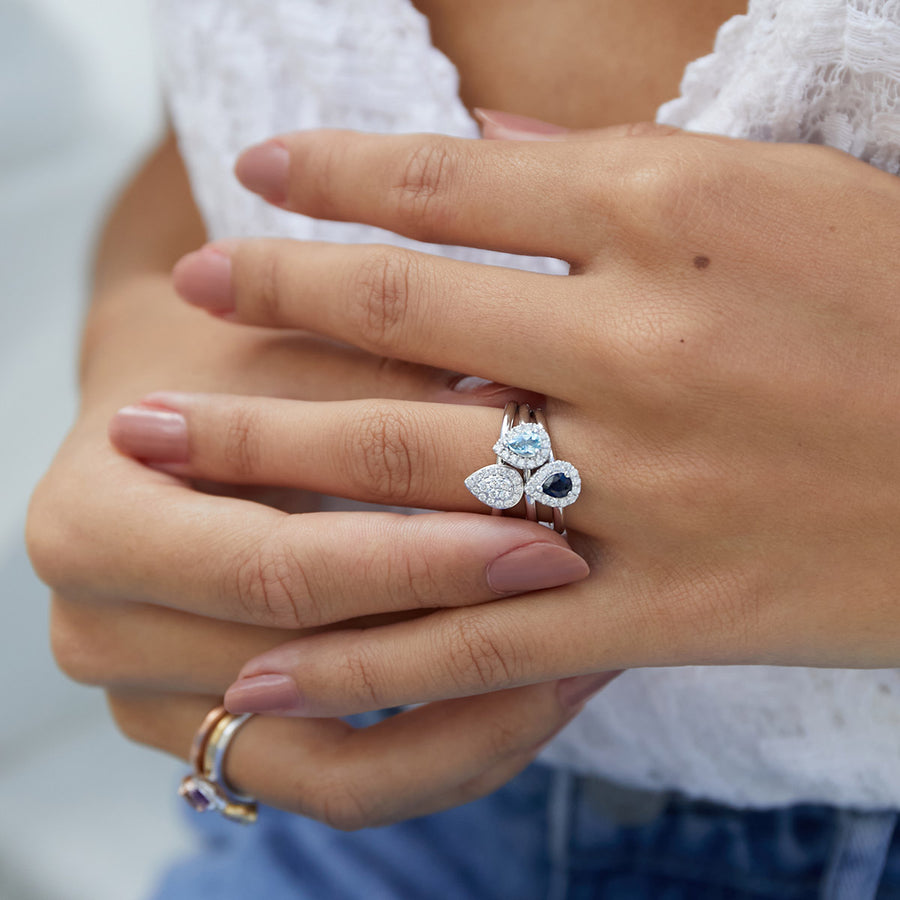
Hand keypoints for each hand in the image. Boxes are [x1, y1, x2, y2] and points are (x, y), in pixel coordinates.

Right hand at [29, 132, 608, 826]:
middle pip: (304, 679)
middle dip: (458, 647)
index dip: (415, 567)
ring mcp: (155, 703)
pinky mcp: (219, 735)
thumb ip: (383, 387)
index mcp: (89, 528)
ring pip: (335, 771)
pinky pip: (346, 783)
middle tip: (581, 602)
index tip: (542, 544)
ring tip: (581, 665)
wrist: (170, 404)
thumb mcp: (289, 348)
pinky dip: (443, 753)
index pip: (273, 572)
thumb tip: (521, 423)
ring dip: (471, 725)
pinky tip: (533, 695)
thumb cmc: (227, 356)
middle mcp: (98, 632)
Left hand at [142, 122, 899, 719]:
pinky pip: (476, 637)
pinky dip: (364, 651)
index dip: (338, 172)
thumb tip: (492, 147)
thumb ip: (618, 169)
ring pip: (403, 467)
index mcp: (667, 217)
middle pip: (396, 314)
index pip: (450, 182)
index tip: (259, 174)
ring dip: (262, 452)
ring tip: (154, 442)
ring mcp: (637, 484)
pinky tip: (268, 656)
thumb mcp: (778, 190)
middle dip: (268, 300)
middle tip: (181, 303)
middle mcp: (631, 343)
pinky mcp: (655, 608)